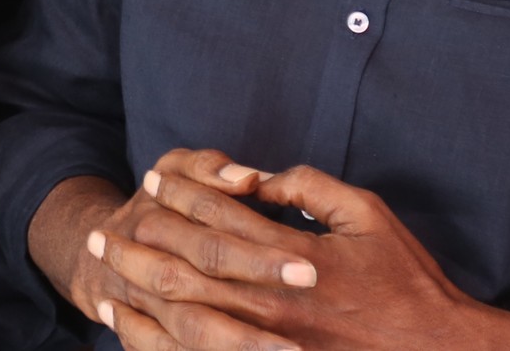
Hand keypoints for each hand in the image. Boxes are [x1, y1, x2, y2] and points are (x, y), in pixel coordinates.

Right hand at [28, 151, 318, 350]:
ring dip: (236, 343)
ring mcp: (140, 303)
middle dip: (253, 295)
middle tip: (307, 307)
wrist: (93, 246)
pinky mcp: (137, 333)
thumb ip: (208, 168)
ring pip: (189, 328)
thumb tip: (248, 179)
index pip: (215, 233)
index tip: (310, 268)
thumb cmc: (155, 202)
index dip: (259, 250)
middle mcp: (146, 260)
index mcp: (157, 214)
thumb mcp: (172, 168)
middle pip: (200, 281)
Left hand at [86, 151, 486, 349]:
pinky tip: (131, 324)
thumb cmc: (404, 280)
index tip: (152, 175)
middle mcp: (272, 301)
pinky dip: (157, 339)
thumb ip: (310, 186)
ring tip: (104, 271)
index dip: (180, 190)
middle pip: (187, 264)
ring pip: (182, 313)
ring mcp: (266, 343)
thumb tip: (261, 177)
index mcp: (293, 256)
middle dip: (141, 240)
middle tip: (107, 227)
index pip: (219, 215)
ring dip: (138, 287)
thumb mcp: (366, 214)